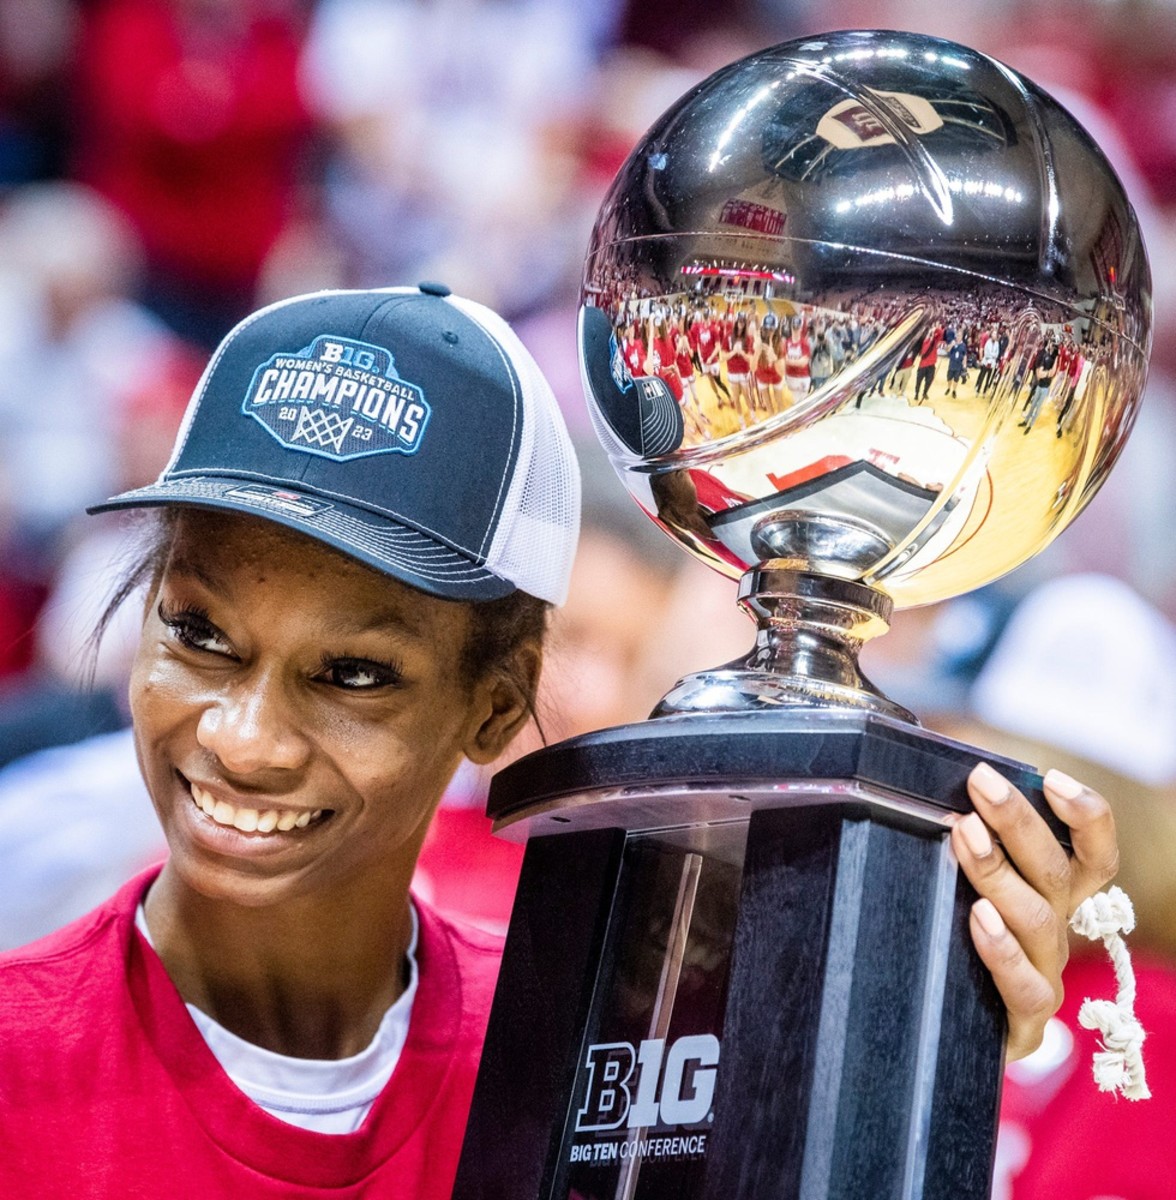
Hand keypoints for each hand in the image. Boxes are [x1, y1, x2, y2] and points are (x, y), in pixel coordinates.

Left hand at [950, 762, 1118, 1060]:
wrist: (936, 1032)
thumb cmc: (946, 939)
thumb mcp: (952, 879)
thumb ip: (953, 829)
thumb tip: (914, 757)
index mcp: (1051, 894)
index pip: (1093, 853)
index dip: (1086, 816)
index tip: (1052, 778)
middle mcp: (1056, 932)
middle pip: (1056, 872)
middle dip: (1019, 821)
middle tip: (981, 782)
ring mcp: (1044, 977)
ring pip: (1037, 920)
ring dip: (999, 873)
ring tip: (964, 836)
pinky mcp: (1022, 1022)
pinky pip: (1022, 985)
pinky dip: (1001, 949)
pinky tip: (978, 919)